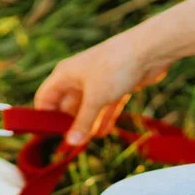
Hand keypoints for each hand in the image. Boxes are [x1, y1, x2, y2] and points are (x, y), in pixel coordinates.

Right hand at [34, 30, 167, 144]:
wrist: (149, 50)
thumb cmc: (115, 67)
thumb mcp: (95, 98)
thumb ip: (82, 122)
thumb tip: (71, 142)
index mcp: (65, 74)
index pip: (45, 98)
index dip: (45, 116)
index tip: (50, 136)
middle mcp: (78, 77)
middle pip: (66, 105)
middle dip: (68, 124)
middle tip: (71, 143)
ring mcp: (97, 81)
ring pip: (87, 107)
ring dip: (87, 124)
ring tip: (87, 143)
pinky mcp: (115, 85)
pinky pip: (104, 106)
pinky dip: (103, 119)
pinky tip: (103, 133)